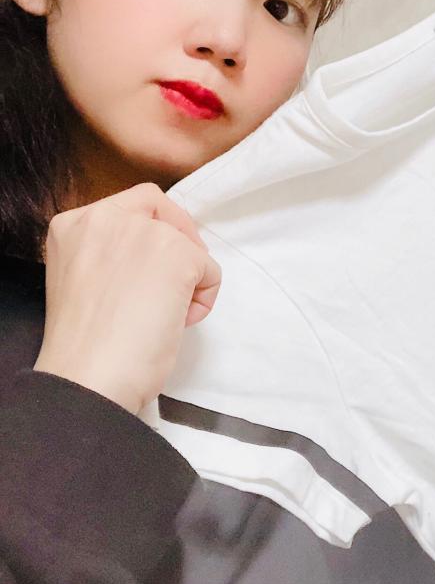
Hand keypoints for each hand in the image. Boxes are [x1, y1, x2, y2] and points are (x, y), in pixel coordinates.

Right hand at [33, 182, 221, 415]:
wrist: (90, 377)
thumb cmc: (86, 345)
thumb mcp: (86, 280)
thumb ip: (111, 257)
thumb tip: (156, 262)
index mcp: (75, 225)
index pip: (133, 206)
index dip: (157, 230)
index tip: (159, 264)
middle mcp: (105, 217)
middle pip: (165, 211)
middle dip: (181, 244)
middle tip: (180, 284)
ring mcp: (143, 232)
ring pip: (190, 245)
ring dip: (189, 281)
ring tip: (167, 318)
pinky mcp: (178, 255)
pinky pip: (210, 270)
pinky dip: (205, 298)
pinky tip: (178, 323)